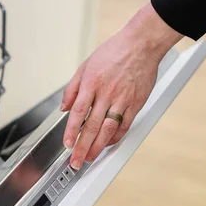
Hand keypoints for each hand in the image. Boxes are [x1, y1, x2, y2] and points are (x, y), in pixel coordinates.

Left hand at [61, 3, 182, 169]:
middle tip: (76, 160)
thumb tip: (64, 107)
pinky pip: (124, 125)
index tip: (67, 144)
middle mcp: (107, 93)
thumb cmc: (114, 52)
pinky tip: (107, 144)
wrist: (141, 44)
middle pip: (93, 125)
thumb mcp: (85, 66)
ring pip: (109, 129)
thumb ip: (72, 88)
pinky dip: (115, 137)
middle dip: (83, 146)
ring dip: (98, 147)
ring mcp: (123, 99)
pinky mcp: (136, 103)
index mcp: (92, 83)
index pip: (78, 112)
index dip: (72, 131)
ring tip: (90, 158)